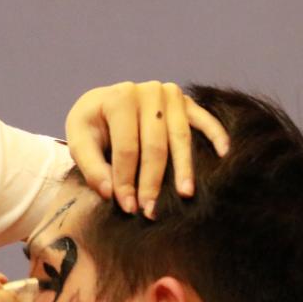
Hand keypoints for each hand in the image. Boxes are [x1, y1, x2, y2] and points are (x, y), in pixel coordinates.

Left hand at [65, 81, 229, 218]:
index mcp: (118, 97)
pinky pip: (204, 119)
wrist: (103, 105)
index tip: (127, 206)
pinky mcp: (186, 101)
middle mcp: (147, 91)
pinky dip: (216, 134)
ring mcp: (170, 94)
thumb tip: (110, 193)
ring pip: (180, 136)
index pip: (126, 147)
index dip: (126, 179)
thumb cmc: (92, 126)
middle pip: (154, 144)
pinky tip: (223, 154)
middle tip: (151, 210)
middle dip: (152, 180)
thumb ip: (91, 167)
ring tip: (185, 194)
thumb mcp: (79, 141)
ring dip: (184, 167)